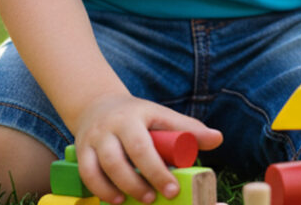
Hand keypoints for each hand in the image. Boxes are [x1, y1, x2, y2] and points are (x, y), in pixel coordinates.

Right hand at [72, 94, 221, 203]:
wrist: (97, 105)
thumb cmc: (139, 116)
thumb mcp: (162, 116)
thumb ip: (188, 128)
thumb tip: (218, 139)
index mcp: (133, 116)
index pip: (143, 146)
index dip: (157, 170)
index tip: (172, 189)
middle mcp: (110, 127)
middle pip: (118, 159)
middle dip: (138, 182)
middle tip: (157, 198)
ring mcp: (93, 140)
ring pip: (99, 168)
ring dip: (117, 188)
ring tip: (139, 200)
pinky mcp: (81, 152)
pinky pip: (87, 174)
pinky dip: (100, 190)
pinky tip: (116, 200)